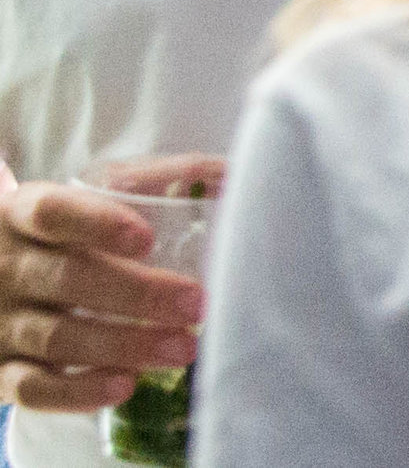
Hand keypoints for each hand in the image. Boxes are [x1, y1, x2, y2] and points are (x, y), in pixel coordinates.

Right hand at [0, 179, 203, 411]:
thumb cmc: (64, 230)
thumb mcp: (91, 196)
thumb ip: (155, 180)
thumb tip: (227, 174)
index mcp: (22, 214)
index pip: (52, 212)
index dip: (98, 224)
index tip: (147, 238)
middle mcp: (7, 268)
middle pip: (66, 279)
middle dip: (137, 294)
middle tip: (196, 303)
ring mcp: (0, 322)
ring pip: (57, 337)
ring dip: (124, 346)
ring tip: (183, 348)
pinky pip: (31, 389)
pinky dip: (78, 393)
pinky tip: (126, 385)